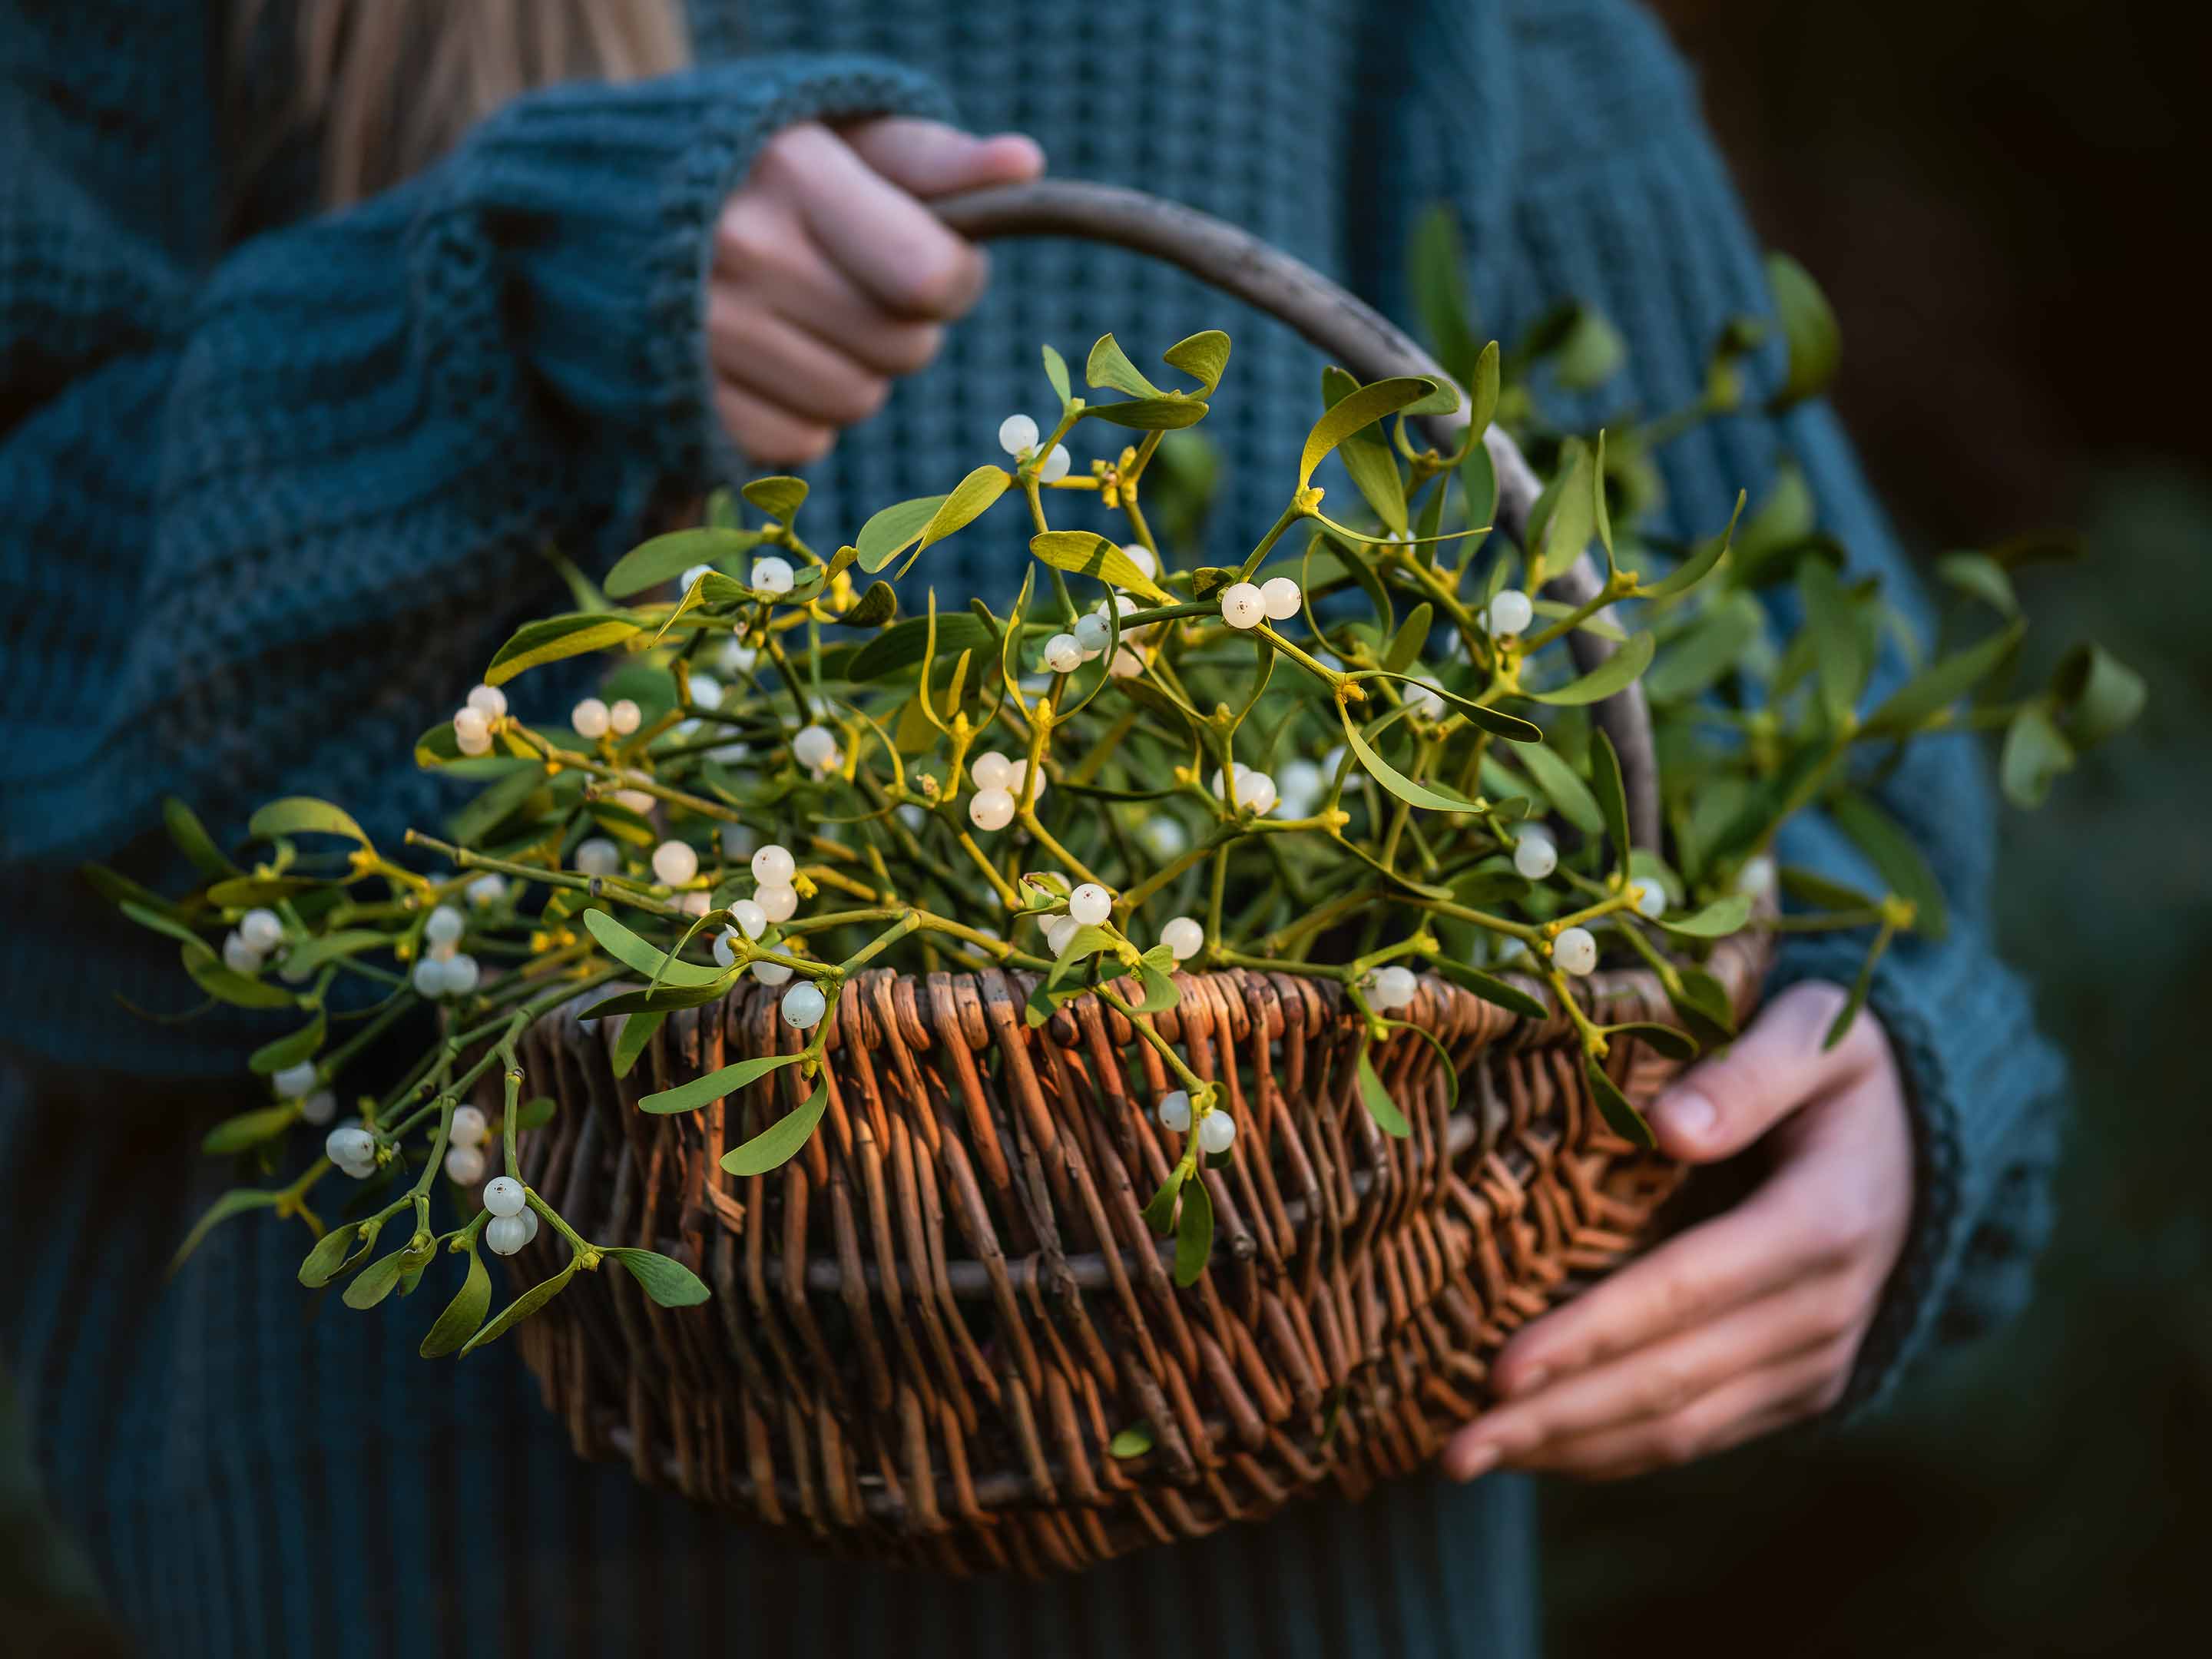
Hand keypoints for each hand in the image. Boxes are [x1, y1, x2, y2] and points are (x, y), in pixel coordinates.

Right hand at [710, 118, 1044, 464]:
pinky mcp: (684, 399)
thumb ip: (933, 157)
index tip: (933, 260)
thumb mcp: (840, 135)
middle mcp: (741, 252)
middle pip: (902, 350)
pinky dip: (802, 415)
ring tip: (809, 320)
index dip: (953, 280)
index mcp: (792, 172)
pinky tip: (769, 362)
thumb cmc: (755, 166)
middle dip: (902, 325)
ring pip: (856, 402)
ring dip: (855, 373)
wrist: (599, 207)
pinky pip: (800, 444)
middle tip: (856, 285)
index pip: (930, 278)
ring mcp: (704, 333)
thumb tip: (1024, 166)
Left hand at [1444, 980, 1912, 1481]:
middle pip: (1672, 1381)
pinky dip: (1617, 1451)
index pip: (1685, 1290)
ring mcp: (1816, 1359)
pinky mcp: (1800, 1386)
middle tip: (1451, 1448)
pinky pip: (1703, 1433)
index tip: (1501, 1369)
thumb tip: (1670, 1127)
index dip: (1590, 1334)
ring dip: (1572, 1451)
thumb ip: (1749, 1075)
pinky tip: (1538, 1450)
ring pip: (1682, 1428)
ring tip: (1469, 1456)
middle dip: (1554, 1420)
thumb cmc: (1840, 1070)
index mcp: (1822, 1221)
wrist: (1928, 1137)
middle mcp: (1824, 1310)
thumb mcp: (1814, 1036)